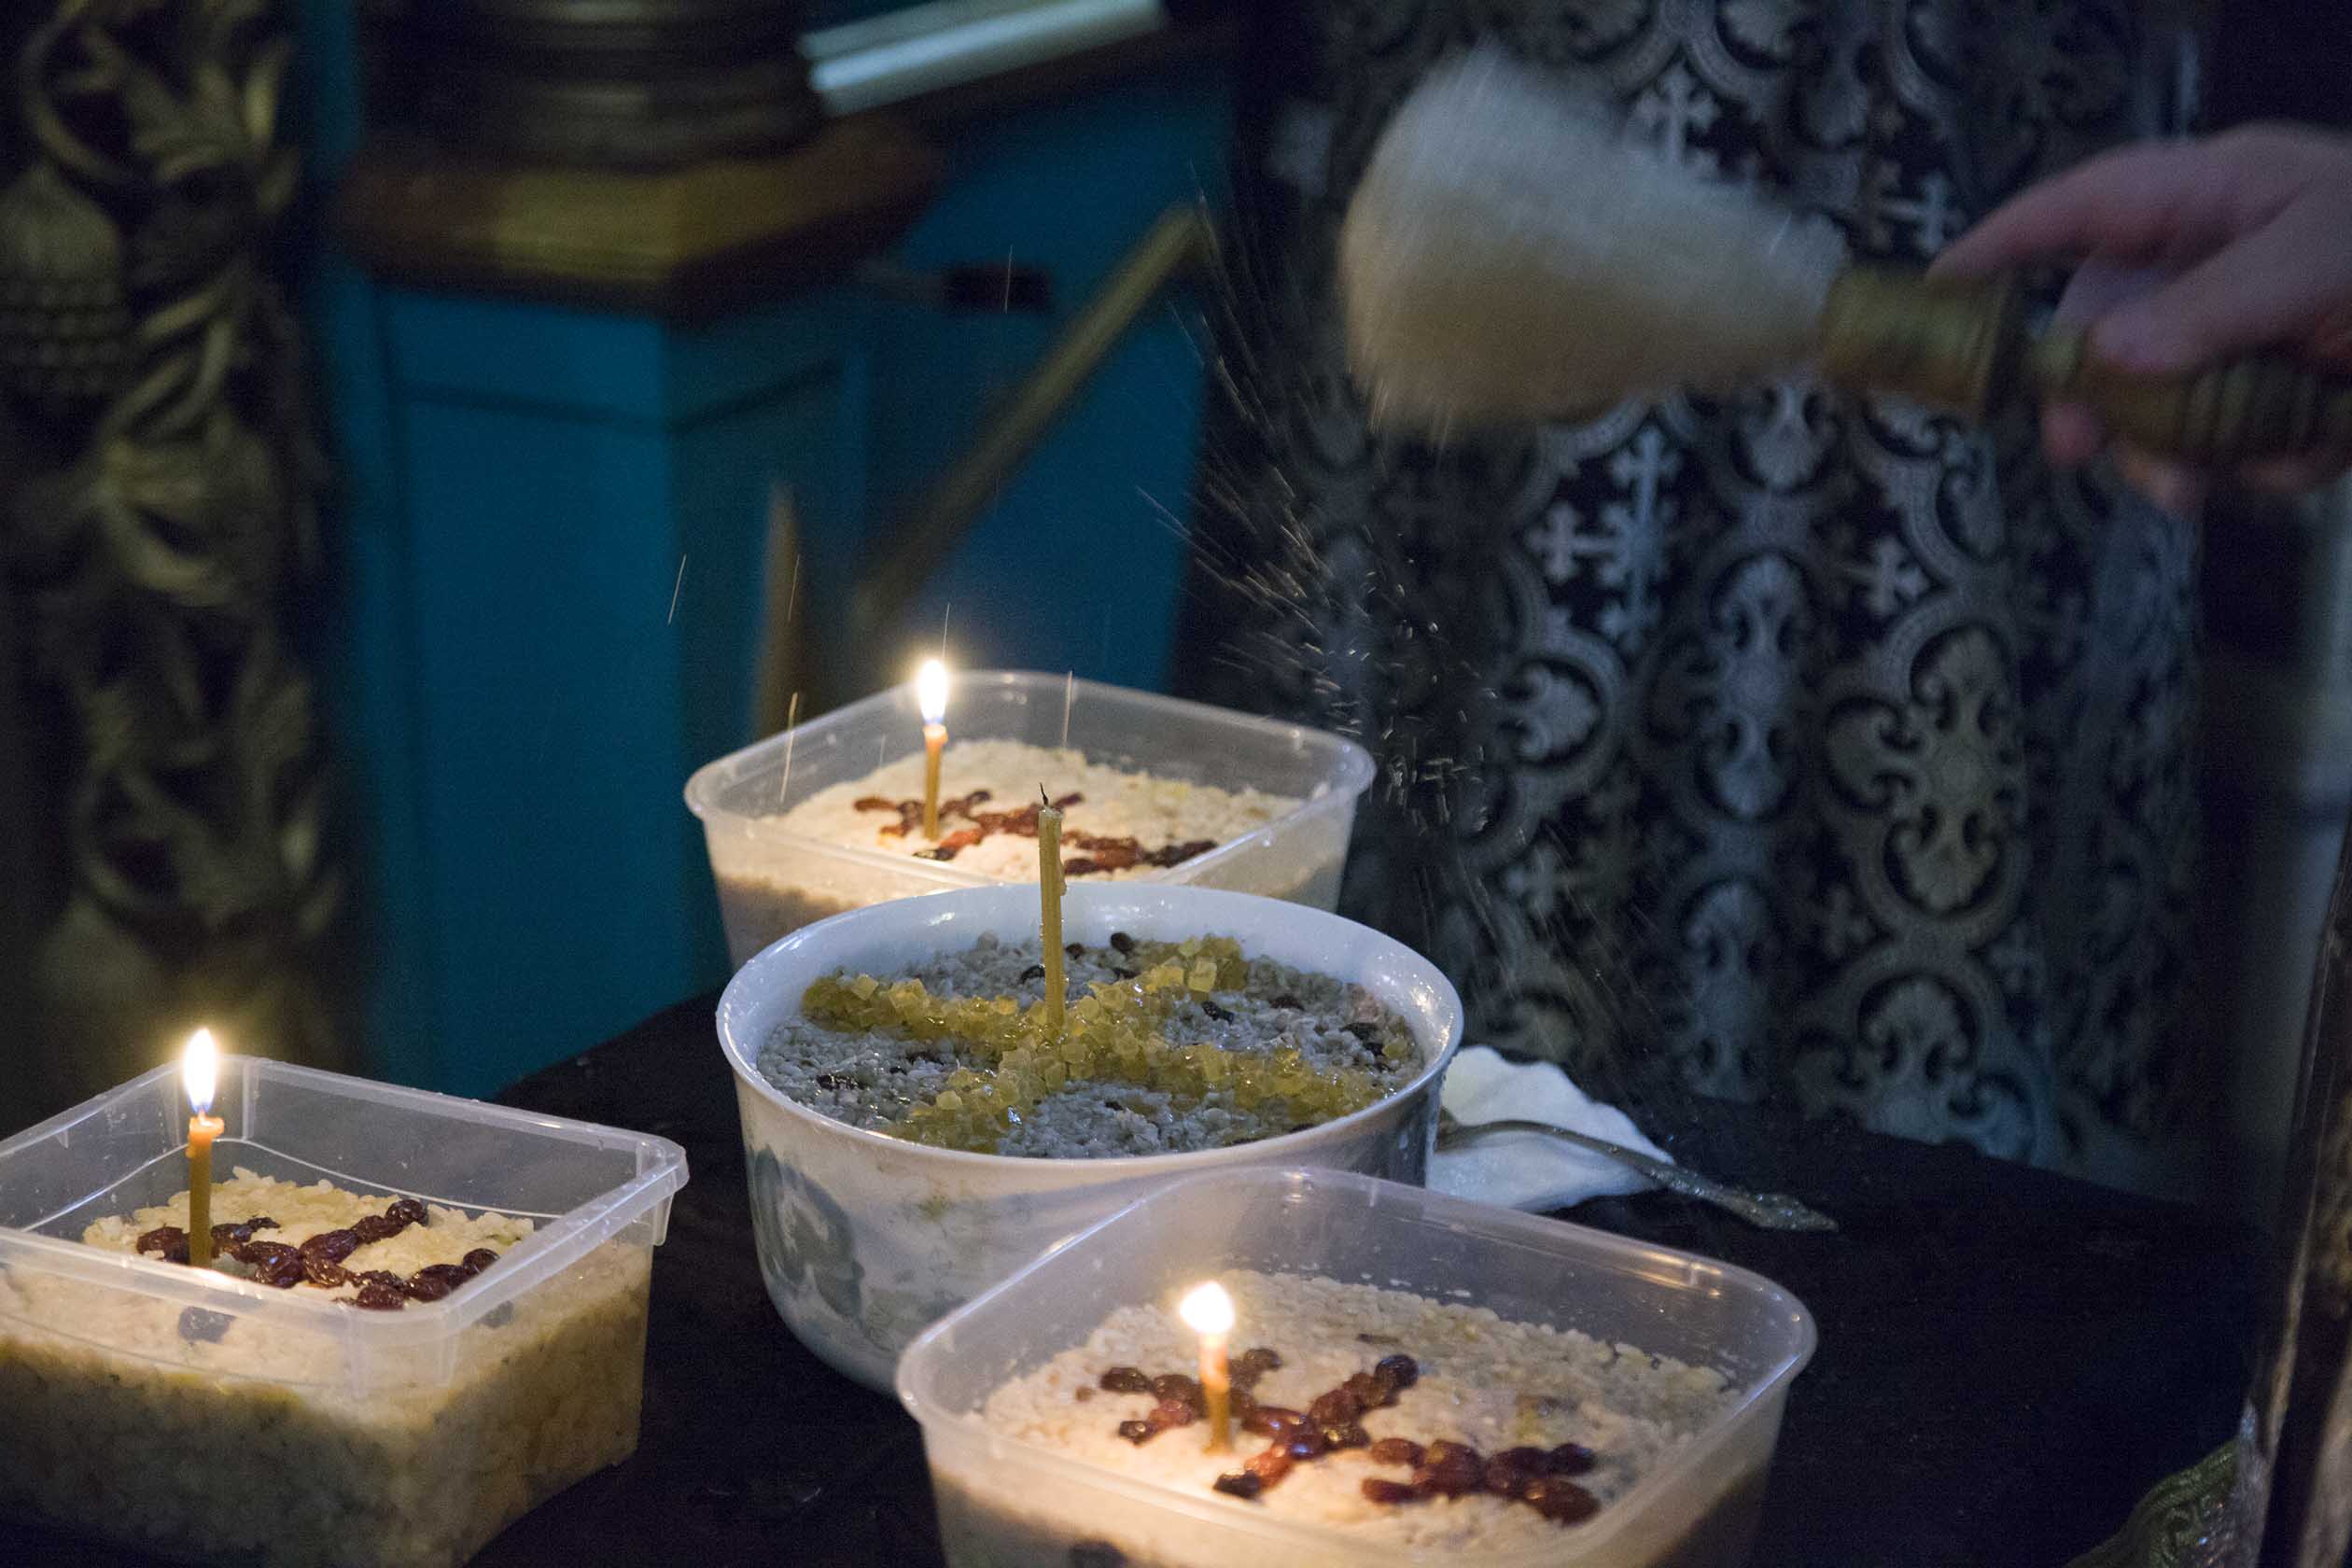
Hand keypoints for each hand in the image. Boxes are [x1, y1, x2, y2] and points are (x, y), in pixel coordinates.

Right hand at [1934, 124, 2351, 511]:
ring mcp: (2259, 331)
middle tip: (2078, 451)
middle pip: (2108, 326)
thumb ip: (2212, 305)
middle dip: (2092, 397)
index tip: (1933, 297)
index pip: (2082, 208)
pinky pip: (2243, 440)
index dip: (2000, 246)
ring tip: (2195, 492)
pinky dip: (2265, 465)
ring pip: (2167, 401)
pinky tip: (2307, 465)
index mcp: (2218, 197)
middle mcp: (2223, 262)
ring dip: (2174, 452)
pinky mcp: (2300, 394)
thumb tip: (2102, 357)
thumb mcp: (2320, 258)